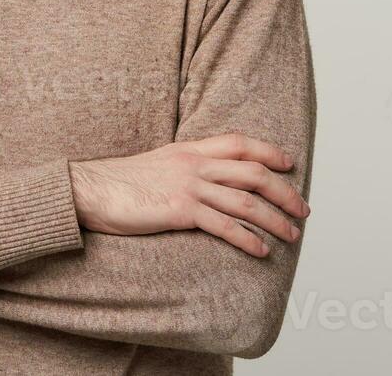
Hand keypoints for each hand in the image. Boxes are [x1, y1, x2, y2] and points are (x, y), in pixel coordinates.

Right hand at [68, 133, 308, 256]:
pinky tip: (261, 250)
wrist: (89, 190)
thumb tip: (206, 181)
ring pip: (245, 201)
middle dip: (283, 190)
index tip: (289, 164)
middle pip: (252, 172)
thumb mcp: (158, 164)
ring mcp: (188, 186)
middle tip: (302, 209)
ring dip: (275, 218)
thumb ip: (184, 167)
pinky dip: (248, 238)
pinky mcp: (180, 210)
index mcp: (189, 149)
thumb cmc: (119, 183)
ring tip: (291, 234)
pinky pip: (224, 225)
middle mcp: (194, 164)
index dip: (268, 150)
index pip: (238, 142)